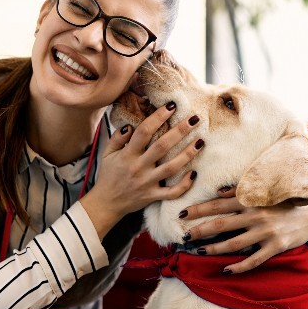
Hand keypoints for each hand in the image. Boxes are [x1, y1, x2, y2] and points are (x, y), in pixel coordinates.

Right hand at [81, 104, 201, 233]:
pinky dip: (184, 184)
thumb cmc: (108, 175)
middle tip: (195, 119)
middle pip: (162, 146)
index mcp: (127, 154)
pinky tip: (194, 173)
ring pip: (171, 168)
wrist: (106, 203)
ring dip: (187, 154)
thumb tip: (131, 125)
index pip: (144, 131)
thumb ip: (117, 138)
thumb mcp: (107, 154)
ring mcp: (147, 183)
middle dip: (179, 131)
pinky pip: (172, 192)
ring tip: (201, 141)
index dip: (158, 117)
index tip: (171, 106)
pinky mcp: (153, 196)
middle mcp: (138, 167)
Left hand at [180, 186, 307, 273]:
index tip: (181, 214)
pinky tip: (225, 269)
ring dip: (214, 249)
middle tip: (184, 236)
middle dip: (200, 230)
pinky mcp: (276, 247)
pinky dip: (238, 266)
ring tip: (199, 251)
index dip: (198, 209)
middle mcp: (256, 215)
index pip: (218, 204)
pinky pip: (253, 260)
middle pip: (221, 224)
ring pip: (233, 244)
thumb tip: (217, 191)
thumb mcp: (263, 192)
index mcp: (251, 200)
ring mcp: (266, 232)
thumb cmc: (283, 202)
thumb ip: (239, 191)